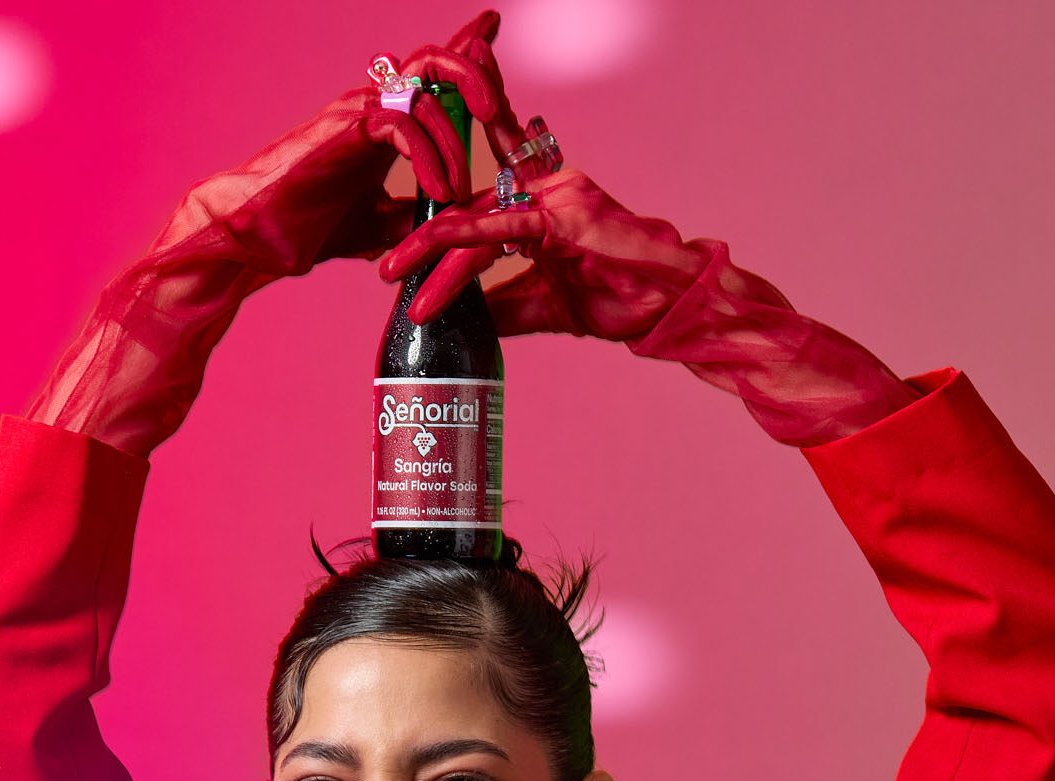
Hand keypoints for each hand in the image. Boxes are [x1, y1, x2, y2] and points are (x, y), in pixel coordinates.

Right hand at [28, 12, 513, 453]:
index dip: (466, 46)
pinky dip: (428, 155)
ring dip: (455, 133)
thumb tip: (450, 225)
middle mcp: (373, 105)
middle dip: (475, 73)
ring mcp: (359, 113)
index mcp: (384, 120)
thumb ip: (415, 214)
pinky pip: (401, 123)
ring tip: (458, 184)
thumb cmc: (305, 227)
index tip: (493, 26)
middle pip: (437, 60)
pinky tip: (437, 189)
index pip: (432, 74)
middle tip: (494, 112)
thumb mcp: (379, 225)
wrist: (252, 238)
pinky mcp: (345, 132)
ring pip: (426, 85)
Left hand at [377, 167, 921, 445]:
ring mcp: (555, 195)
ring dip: (428, 250)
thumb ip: (505, 303)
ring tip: (391, 277)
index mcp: (543, 201)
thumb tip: (466, 319)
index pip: (479, 196)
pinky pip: (498, 233)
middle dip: (418, 236)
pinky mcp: (563, 216)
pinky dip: (459, 256)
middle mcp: (546, 186)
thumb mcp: (546, 305)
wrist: (675, 308)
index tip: (395, 237)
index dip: (437, 207)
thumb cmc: (625, 299)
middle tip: (378, 263)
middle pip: (466, 206)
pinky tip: (426, 279)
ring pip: (474, 219)